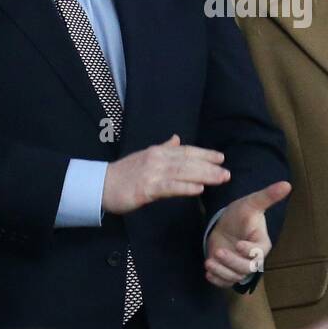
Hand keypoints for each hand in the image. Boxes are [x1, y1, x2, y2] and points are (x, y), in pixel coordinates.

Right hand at [101, 134, 229, 213]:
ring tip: (220, 179)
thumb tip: (176, 139)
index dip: (204, 153)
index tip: (221, 157)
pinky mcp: (146, 188)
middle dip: (209, 166)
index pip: (186, 151)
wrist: (100, 185)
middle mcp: (157, 159)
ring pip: (183, 173)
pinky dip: (185, 187)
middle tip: (227, 172)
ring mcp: (152, 173)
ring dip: (204, 175)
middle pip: (188, 161)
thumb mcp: (145, 156)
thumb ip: (163, 148)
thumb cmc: (123, 173)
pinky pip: (170, 187)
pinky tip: (199, 189)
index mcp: (158, 152)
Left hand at [204, 180, 289, 287]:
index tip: (239, 244)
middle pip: (246, 268)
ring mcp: (240, 267)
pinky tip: (208, 272)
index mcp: (261, 243)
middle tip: (219, 252)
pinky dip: (216, 280)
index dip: (250, 251)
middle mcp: (252, 259)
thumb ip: (268, 196)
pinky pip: (224, 282)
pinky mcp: (228, 272)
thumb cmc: (241, 214)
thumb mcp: (252, 203)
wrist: (226, 224)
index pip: (259, 253)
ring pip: (234, 277)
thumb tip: (288, 184)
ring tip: (209, 262)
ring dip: (221, 272)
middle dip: (232, 262)